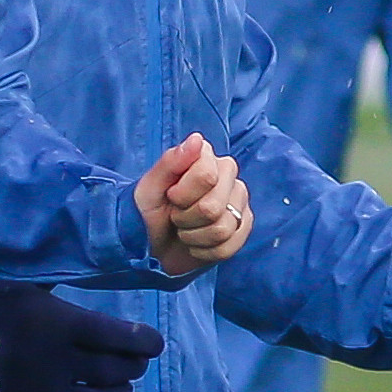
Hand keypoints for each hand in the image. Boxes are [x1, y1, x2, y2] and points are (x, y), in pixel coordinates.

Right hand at [0, 279, 164, 391]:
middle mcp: (52, 363)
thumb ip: (65, 281)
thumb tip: (106, 262)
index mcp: (57, 323)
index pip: (122, 336)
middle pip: (115, 371)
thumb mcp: (27, 282)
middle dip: (132, 368)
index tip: (153, 345)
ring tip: (118, 390)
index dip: (145, 342)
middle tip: (131, 364)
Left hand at [138, 135, 248, 274]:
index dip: (182, 195)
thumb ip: (170, 162)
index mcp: (204, 157)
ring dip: (194, 237)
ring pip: (223, 228)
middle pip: (213, 206)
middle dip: (186, 218)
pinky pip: (230, 245)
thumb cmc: (147, 213)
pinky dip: (206, 251)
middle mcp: (227, 175)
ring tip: (184, 230)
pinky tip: (197, 243)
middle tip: (175, 217)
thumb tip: (196, 139)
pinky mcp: (243, 226)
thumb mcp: (148, 188)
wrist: (152, 247)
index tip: (170, 196)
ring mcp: (239, 201)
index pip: (206, 176)